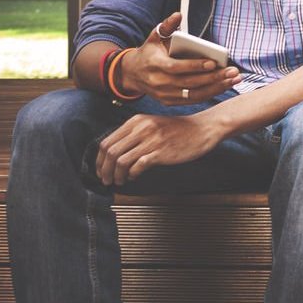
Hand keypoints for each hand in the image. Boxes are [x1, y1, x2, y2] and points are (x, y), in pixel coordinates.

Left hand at [93, 109, 228, 185]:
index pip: (106, 142)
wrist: (203, 129)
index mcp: (136, 121)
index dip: (99, 160)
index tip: (100, 170)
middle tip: (106, 180)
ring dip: (116, 175)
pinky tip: (134, 177)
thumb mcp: (152, 125)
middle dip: (104, 170)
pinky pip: (137, 166)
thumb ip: (133, 134)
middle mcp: (141, 128)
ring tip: (119, 181)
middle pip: (110, 152)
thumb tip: (114, 154)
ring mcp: (151, 140)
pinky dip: (132, 174)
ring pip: (121, 161)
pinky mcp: (161, 152)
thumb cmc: (178, 130)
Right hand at [120, 13, 239, 103]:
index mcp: (155, 65)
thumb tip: (178, 15)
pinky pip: (192, 100)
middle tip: (233, 72)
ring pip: (193, 94)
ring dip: (216, 88)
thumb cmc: (149, 52)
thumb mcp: (154, 37)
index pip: (176, 68)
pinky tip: (223, 86)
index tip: (213, 63)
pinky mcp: (169, 101)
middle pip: (189, 83)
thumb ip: (167, 26)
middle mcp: (159, 82)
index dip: (194, 66)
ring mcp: (164, 94)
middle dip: (213, 78)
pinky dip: (208, 94)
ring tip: (234, 80)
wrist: (132, 74)